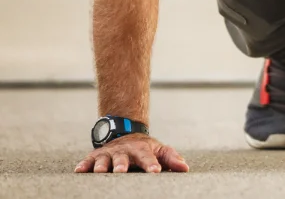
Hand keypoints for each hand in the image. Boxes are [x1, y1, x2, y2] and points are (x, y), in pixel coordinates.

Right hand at [74, 134, 189, 173]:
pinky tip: (79, 170)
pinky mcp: (96, 156)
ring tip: (100, 172)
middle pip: (123, 158)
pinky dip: (84, 165)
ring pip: (104, 160)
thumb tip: (185, 168)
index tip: (155, 171)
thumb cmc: (145, 148)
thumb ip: (171, 158)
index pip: (148, 157)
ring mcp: (109, 153)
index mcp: (141, 150)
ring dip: (102, 165)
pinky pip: (88, 161)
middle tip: (121, 171)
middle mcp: (124, 151)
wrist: (125, 132)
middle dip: (122, 165)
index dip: (152, 164)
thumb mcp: (159, 150)